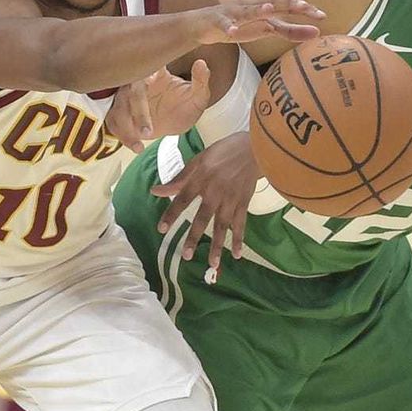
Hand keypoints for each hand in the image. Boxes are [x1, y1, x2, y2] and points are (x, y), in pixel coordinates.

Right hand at [105, 62, 212, 152]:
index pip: (147, 68)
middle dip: (138, 111)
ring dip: (127, 126)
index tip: (154, 81)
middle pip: (130, 93)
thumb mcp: (198, 95)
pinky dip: (124, 137)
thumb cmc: (185, 103)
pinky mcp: (120, 115)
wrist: (176, 119)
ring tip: (144, 138)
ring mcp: (126, 100)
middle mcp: (136, 84)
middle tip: (149, 130)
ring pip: (118, 110)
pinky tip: (138, 147)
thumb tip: (202, 63)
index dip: (146, 72)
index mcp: (154, 73)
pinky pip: (114, 124)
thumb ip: (201, 80)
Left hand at [150, 133, 258, 273]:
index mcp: (201, 178)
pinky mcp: (244, 202)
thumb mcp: (199, 159)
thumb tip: (156, 191)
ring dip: (217, 245)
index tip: (162, 229)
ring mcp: (231, 199)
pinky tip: (236, 254)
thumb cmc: (225, 151)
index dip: (171, 214)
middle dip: (194, 237)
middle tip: (186, 255)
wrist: (255, 147)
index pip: (182, 199)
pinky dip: (239, 239)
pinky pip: (241, 223)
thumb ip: (180, 178)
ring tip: (212, 264)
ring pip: (222, 225)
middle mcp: (215, 192)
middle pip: (202, 218)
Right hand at [195, 0, 324, 45]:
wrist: (202, 26)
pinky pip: (224, 24)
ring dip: (259, 9)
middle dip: (289, 3)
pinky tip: (234, 31)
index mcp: (264, 7)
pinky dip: (229, 26)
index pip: (288, 5)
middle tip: (306, 7)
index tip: (322, 16)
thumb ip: (290, 31)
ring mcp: (234, 12)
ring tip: (270, 10)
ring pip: (248, 10)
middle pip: (272, 1)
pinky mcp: (218, 21)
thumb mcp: (266, 30)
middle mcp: (251, 6)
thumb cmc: (238, 26)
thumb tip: (316, 33)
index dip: (304, 9)